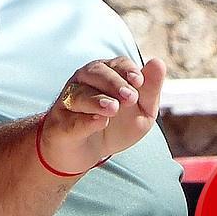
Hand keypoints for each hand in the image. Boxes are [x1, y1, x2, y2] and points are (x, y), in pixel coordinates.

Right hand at [39, 57, 165, 174]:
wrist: (86, 153)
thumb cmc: (115, 127)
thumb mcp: (140, 111)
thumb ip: (150, 89)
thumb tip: (158, 62)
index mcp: (104, 75)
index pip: (116, 64)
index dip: (127, 70)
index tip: (138, 82)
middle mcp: (82, 83)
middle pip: (95, 73)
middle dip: (114, 83)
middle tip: (130, 98)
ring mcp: (67, 103)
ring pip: (79, 94)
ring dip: (97, 100)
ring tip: (113, 109)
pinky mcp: (58, 126)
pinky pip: (70, 120)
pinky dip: (84, 121)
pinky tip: (98, 121)